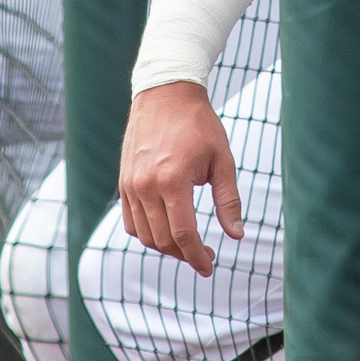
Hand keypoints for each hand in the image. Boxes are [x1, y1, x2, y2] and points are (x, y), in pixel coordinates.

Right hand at [118, 78, 243, 277]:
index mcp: (173, 181)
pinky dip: (147, 233)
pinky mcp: (123, 181)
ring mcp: (130, 184)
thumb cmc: (199, 125)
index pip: (184, 235)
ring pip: (144, 235)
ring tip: (187, 244)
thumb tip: (236, 235)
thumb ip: (229, 201)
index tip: (209, 267)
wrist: (165, 93)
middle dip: (185, 255)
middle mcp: (146, 186)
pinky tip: (166, 230)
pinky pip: (130, 221)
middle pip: (163, 240)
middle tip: (204, 255)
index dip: (197, 257)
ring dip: (165, 247)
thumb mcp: (222, 161)